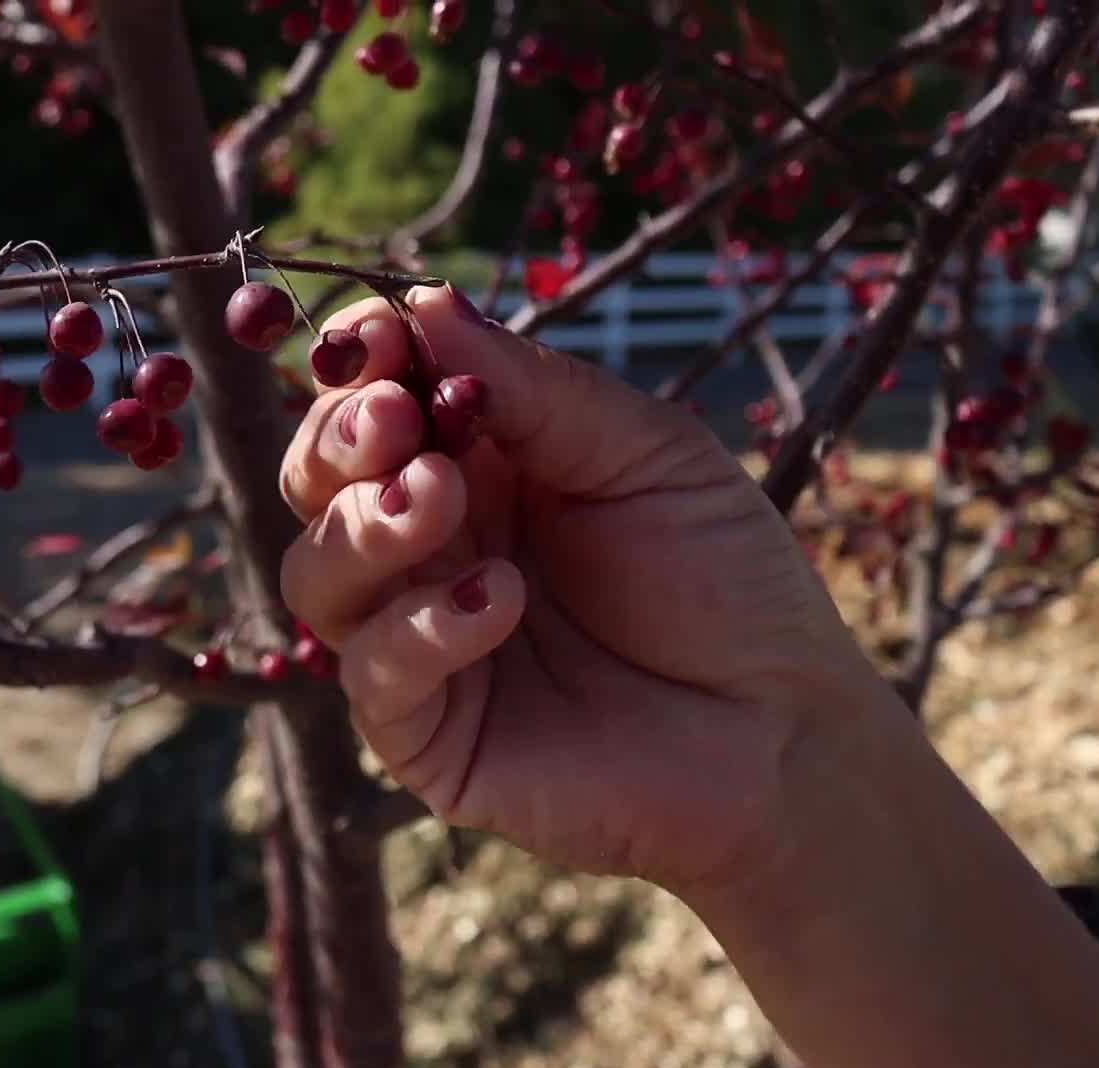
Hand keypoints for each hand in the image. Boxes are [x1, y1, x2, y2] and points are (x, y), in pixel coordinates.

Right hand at [278, 284, 906, 895]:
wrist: (783, 729)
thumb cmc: (723, 579)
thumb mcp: (643, 452)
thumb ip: (533, 389)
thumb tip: (423, 302)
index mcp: (470, 464)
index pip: (365, 400)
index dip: (355, 362)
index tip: (377, 336)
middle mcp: (426, 546)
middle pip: (315, 481)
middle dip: (338, 439)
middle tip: (396, 418)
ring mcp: (413, 640)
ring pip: (316, 575)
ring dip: (364, 527)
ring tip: (438, 499)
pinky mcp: (423, 734)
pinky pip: (372, 673)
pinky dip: (421, 628)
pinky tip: (502, 600)